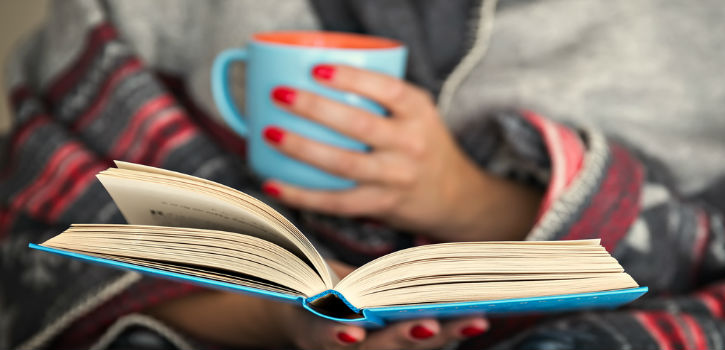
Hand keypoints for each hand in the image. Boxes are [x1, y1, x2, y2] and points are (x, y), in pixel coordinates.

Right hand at [147, 261, 487, 348]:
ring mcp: (369, 349)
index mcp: (307, 332)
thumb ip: (267, 246)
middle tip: (433, 323)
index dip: (333, 334)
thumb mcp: (279, 272)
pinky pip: (420, 342)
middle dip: (403, 339)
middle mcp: (340, 347)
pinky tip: (474, 313)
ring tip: (474, 317)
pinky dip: (447, 329)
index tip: (352, 326)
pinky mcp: (390, 344)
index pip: (318, 338)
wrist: (291, 319)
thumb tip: (214, 209)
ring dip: (440, 336)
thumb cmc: (287, 288)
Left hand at [261, 64, 541, 241]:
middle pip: (358, 124)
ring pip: (343, 164)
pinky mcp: (381, 204)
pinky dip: (301, 195)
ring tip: (269, 132)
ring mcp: (396, 177)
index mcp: (418, 112)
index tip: (317, 69)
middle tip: (279, 95)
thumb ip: (382, 98)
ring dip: (302, 148)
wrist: (456, 196)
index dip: (352, 78)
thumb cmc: (424, 146)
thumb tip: (315, 79)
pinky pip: (336, 202)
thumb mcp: (417, 114)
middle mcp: (410, 143)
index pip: (387, 89)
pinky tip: (274, 184)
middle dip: (314, 108)